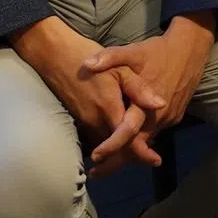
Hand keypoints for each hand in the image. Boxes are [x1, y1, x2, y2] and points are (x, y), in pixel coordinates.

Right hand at [10, 16, 164, 172]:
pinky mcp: (79, 118)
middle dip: (134, 154)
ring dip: (122, 148)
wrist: (55, 56)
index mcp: (109, 109)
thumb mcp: (120, 67)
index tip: (156, 161)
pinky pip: (98, 135)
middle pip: (117, 148)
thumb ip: (139, 89)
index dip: (141, 154)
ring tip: (142, 147)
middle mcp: (95, 121)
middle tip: (152, 157)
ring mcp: (85, 121)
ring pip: (107, 142)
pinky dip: (111, 139)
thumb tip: (161, 104)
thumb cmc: (90, 57)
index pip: (126, 141)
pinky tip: (122, 133)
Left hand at [83, 13, 215, 171]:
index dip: (111, 147)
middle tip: (95, 172)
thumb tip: (86, 65)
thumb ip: (110, 58)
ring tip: (108, 161)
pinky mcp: (176, 116)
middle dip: (116, 162)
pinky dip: (142, 141)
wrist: (191, 47)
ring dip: (129, 153)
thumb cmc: (159, 51)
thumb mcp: (133, 52)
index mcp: (145, 104)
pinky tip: (132, 141)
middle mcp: (159, 116)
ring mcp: (169, 118)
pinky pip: (156, 133)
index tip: (94, 158)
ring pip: (147, 142)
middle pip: (136, 147)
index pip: (127, 133)